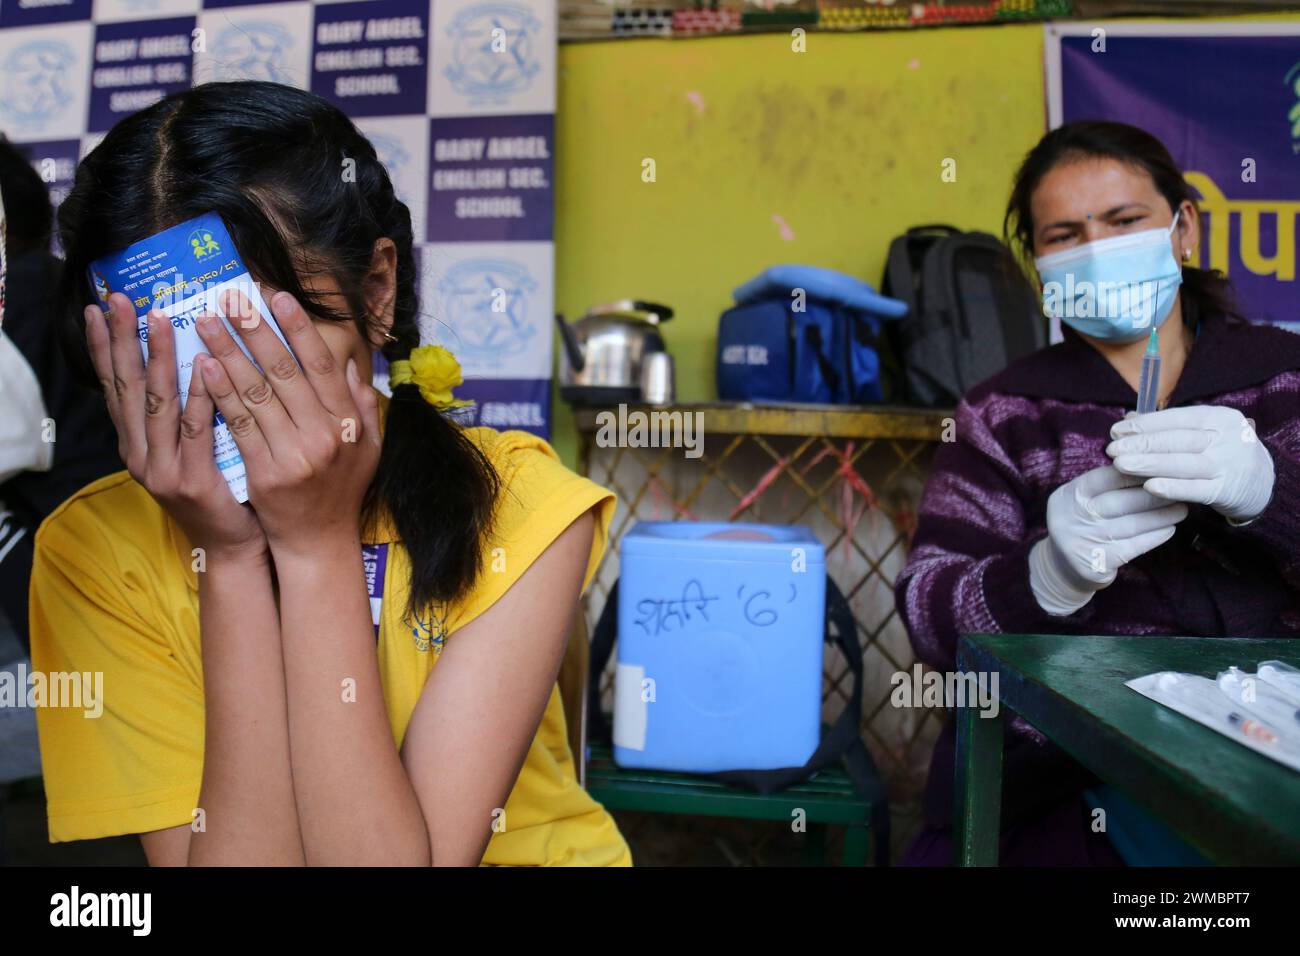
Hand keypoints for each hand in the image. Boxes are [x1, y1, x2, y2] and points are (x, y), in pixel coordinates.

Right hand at [84, 292, 265, 558]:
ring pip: (157, 404)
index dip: (106, 347)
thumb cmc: (223, 490)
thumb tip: (196, 353)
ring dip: (157, 359)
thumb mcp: (194, 447)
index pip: (115, 386)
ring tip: (160, 320)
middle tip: (120, 301)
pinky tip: (205, 366)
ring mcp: (162, 469)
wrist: (234, 546)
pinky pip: (195, 431)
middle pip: (127, 388)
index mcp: (138, 443)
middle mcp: (140, 454)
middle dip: (123, 341)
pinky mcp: (191, 481)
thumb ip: (187, 410)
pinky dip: (200, 396)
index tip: (100, 308)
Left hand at [195, 289, 381, 557]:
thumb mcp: (367, 448)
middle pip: (284, 372)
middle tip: (231, 300)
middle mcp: (324, 435)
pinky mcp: (266, 473)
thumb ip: (361, 406)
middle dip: (255, 330)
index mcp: (347, 424)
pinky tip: (203, 368)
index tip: (277, 297)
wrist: (318, 542)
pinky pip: (239, 425)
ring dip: (228, 353)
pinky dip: (220, 394)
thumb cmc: (340, 491)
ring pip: (256, 393)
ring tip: (207, 323)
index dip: (298, 329)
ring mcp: (295, 455)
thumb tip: (349, 365)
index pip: (320, 366)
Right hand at [1028, 465, 1187, 615]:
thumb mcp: (1082, 501)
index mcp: (1068, 495)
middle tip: (1179, 488)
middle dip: (1153, 494)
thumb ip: (1105, 484)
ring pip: (1130, 525)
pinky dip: (1154, 536)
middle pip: (1119, 501)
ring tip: (1181, 509)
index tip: (1161, 468)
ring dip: (1160, 516)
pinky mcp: (1096, 564)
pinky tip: (1169, 529)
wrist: (1063, 568)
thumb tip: (1147, 464)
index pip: (1104, 478)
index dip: (1134, 472)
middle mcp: (1071, 517)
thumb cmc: (1083, 524)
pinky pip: (1133, 547)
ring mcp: (1082, 541)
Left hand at [1107, 405, 1274, 523]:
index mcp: (1219, 418)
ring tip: (1120, 465)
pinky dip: (1172, 487)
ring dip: (1149, 464)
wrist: (1262, 483)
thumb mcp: (1202, 434)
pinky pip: (1196, 489)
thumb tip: (1128, 419)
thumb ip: (1168, 427)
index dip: (1145, 424)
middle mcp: (1227, 438)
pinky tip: (1149, 487)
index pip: (1177, 419)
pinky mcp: (1228, 490)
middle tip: (1111, 449)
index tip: (1115, 431)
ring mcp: (1229, 465)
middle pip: (1178, 440)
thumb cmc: (1220, 453)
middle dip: (1141, 444)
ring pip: (1184, 463)